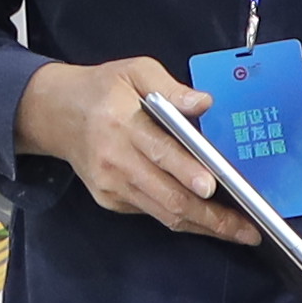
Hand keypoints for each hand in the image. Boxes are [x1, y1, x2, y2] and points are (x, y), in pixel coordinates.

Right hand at [21, 54, 261, 245]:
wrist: (57, 114)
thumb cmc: (102, 90)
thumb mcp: (134, 71)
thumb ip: (171, 87)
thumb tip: (203, 103)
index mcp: (122, 123)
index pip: (159, 150)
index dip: (186, 170)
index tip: (211, 184)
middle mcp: (116, 160)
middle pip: (167, 195)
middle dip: (210, 215)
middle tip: (244, 228)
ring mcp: (112, 185)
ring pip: (163, 213)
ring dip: (202, 225)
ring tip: (237, 232)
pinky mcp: (111, 199)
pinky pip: (153, 213)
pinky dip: (182, 219)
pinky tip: (207, 221)